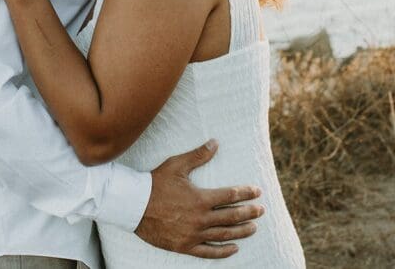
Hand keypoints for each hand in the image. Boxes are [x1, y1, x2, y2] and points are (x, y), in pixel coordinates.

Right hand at [135, 139, 264, 258]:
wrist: (133, 206)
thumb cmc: (155, 184)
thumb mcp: (177, 166)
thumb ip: (198, 155)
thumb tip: (215, 143)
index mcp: (201, 198)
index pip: (231, 195)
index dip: (246, 193)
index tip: (257, 192)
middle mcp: (200, 218)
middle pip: (232, 216)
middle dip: (249, 212)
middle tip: (261, 210)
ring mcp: (193, 234)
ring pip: (224, 234)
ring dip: (241, 231)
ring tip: (253, 228)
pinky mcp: (185, 245)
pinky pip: (209, 251)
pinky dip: (223, 251)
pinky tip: (234, 248)